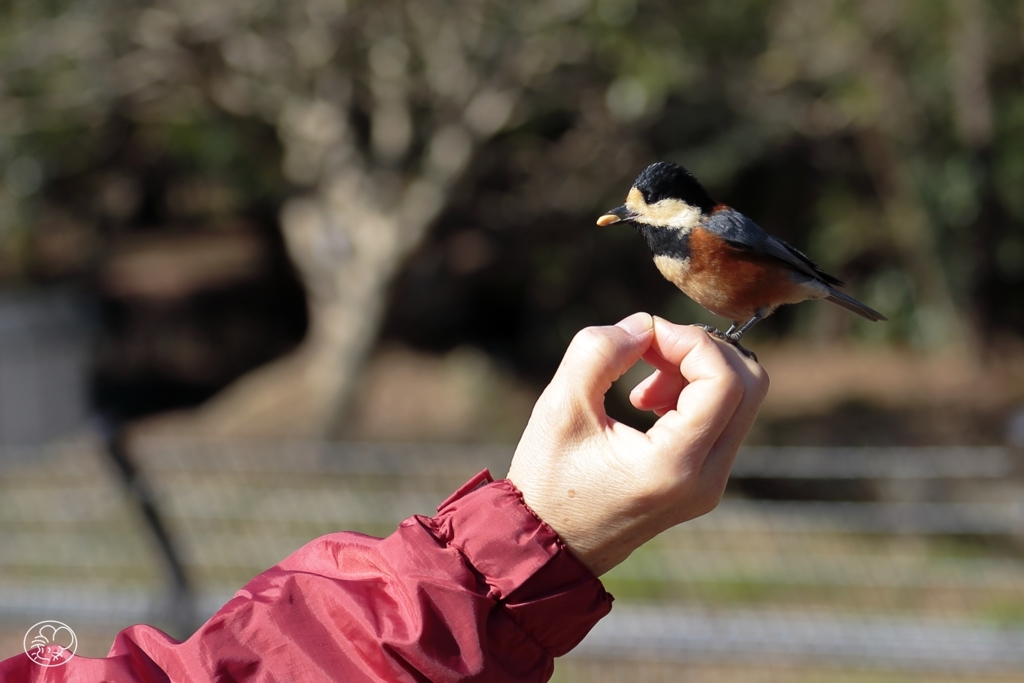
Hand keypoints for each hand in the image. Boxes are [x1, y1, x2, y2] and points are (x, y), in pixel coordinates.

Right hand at [506, 313, 768, 575]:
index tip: (644, 338)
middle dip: (700, 350)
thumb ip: (599, 351)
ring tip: (641, 382)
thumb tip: (645, 325)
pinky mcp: (705, 481)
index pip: (724, 380)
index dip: (690, 340)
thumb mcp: (560, 407)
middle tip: (647, 351)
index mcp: (675, 465)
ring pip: (740, 399)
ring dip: (696, 370)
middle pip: (749, 385)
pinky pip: (724, 419)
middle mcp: (707, 479)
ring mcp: (712, 484)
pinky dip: (694, 393)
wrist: (548, 547)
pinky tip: (646, 401)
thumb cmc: (547, 482)